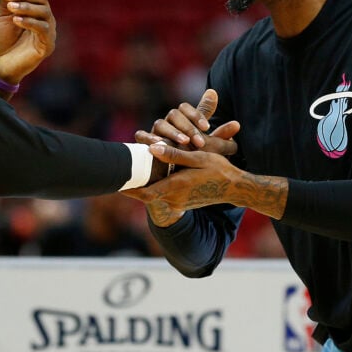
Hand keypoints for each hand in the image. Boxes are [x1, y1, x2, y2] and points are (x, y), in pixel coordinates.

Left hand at [0, 0, 56, 84]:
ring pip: (45, 13)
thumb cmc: (1, 39)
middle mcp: (45, 19)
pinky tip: (17, 21)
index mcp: (36, 11)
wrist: (0, 63)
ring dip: (27, 8)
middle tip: (9, 0)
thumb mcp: (2, 14)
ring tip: (11, 10)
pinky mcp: (48, 45)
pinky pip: (44, 29)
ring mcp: (48, 32)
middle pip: (43, 1)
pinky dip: (31, 23)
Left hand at [128, 89, 239, 226]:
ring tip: (135, 171)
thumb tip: (152, 148)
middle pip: (147, 194)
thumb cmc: (219, 170)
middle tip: (121, 175)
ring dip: (146, 184)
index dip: (129, 188)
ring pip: (155, 194)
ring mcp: (179, 203)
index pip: (145, 193)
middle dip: (134, 185)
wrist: (235, 188)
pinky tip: (154, 175)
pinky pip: (164, 195)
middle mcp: (175, 198)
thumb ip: (174, 155)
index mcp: (177, 187)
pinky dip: (157, 186)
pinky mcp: (183, 202)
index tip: (117, 182)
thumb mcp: (198, 157)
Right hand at [135, 89, 239, 154]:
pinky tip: (159, 145)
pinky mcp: (143, 143)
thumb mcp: (206, 148)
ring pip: (160, 124)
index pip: (187, 108)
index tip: (208, 127)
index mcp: (181, 120)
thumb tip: (237, 124)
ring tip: (184, 143)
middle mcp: (167, 123)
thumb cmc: (189, 158)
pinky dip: (149, 139)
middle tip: (200, 141)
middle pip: (174, 114)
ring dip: (173, 132)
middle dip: (188, 127)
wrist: (168, 175)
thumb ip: (220, 136)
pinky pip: (141, 136)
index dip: (197, 115)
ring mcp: (154, 132)